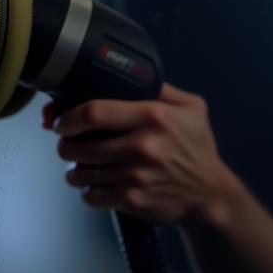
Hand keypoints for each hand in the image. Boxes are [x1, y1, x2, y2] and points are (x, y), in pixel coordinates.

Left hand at [44, 83, 238, 225]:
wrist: (210, 195)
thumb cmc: (197, 149)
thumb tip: (131, 72)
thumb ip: (160, 88)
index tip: (62, 122)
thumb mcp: (191, 108)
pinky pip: (90, 196)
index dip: (68, 117)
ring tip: (81, 166)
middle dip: (64, 145)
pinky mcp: (130, 200)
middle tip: (68, 144)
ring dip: (74, 170)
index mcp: (151, 117)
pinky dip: (88, 191)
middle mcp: (140, 146)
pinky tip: (97, 185)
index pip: (93, 112)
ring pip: (79, 173)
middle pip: (77, 145)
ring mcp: (134, 175)